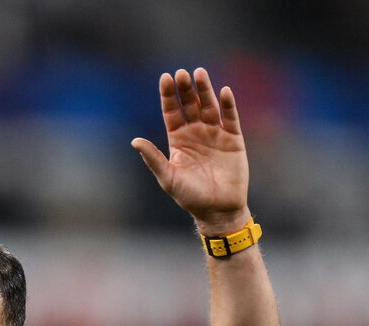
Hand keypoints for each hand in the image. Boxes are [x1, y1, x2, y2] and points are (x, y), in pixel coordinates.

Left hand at [133, 68, 249, 235]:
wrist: (217, 210)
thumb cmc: (190, 196)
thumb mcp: (168, 178)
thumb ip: (152, 158)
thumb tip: (134, 141)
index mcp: (178, 140)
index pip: (172, 112)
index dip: (168, 96)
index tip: (165, 78)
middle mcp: (196, 133)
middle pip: (190, 105)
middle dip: (185, 89)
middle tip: (181, 73)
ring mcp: (215, 134)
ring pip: (209, 106)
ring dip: (205, 90)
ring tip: (199, 74)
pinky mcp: (233, 138)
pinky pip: (230, 117)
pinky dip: (227, 105)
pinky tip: (223, 91)